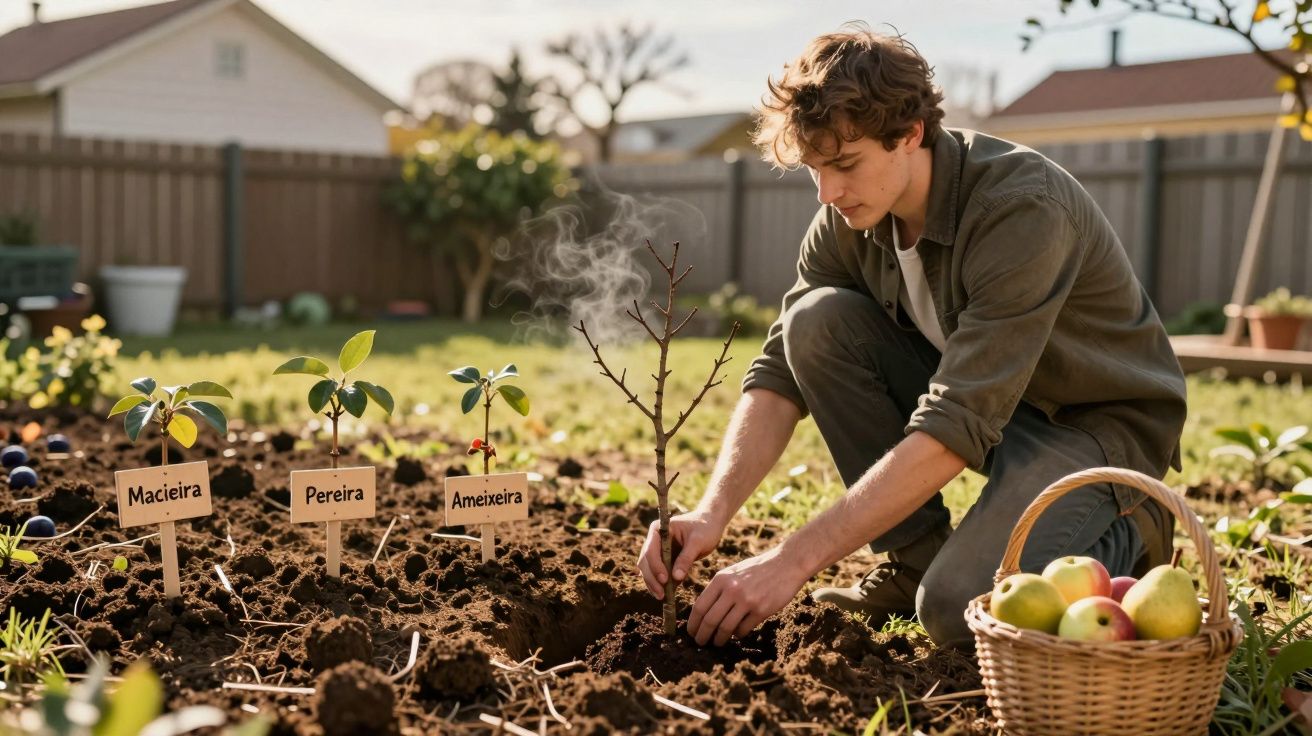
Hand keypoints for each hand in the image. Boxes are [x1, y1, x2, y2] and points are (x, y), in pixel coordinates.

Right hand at [637, 509, 724, 599]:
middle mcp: (654, 539)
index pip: (651, 550)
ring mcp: (657, 550)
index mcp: (659, 529)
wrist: (711, 523)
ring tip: (663, 597)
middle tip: (662, 595)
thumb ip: (686, 558)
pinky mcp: (664, 559)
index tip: (664, 580)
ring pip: (648, 569)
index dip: (655, 566)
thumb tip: (676, 578)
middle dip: (652, 579)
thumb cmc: (705, 528)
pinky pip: (658, 573)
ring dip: (654, 584)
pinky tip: (667, 595)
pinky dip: (661, 584)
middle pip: (645, 562)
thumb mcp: (698, 542)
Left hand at [687, 548, 805, 645]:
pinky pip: (743, 629)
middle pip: (710, 620)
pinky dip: (737, 635)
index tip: (691, 632)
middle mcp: (731, 590)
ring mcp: (747, 600)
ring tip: (717, 642)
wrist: (786, 563)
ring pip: (725, 628)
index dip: (693, 623)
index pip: (699, 606)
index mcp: (721, 579)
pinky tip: (737, 634)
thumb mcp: (733, 572)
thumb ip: (719, 588)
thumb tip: (703, 612)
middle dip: (702, 635)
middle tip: (700, 643)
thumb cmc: (757, 569)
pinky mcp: (761, 610)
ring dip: (719, 639)